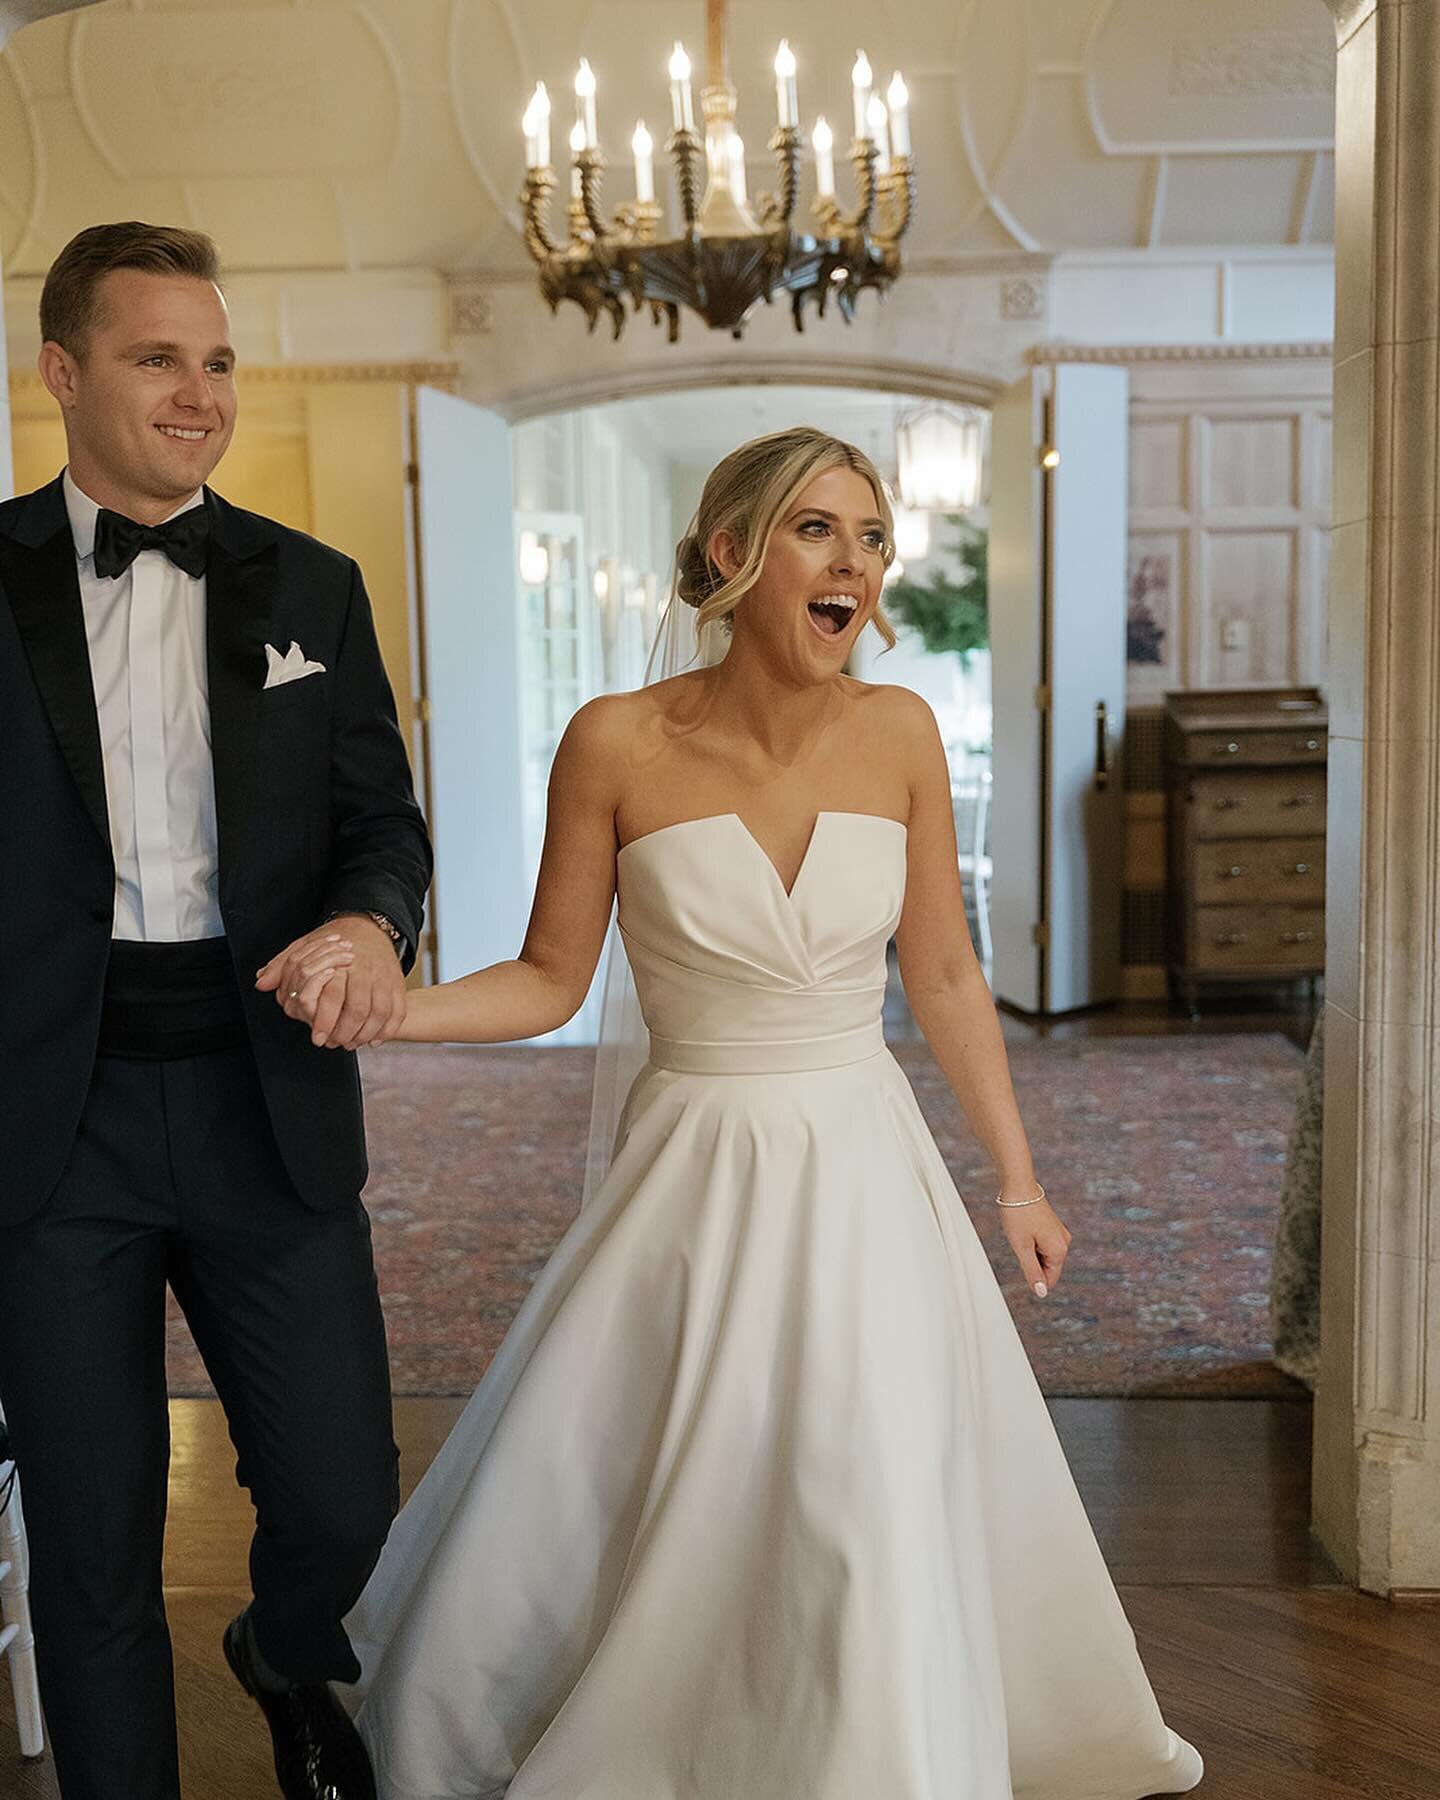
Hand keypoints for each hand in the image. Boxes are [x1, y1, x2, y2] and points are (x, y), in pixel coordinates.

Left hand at [256, 918, 406, 1048]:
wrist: (369, 927)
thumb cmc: (334, 941)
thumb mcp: (304, 946)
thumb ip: (283, 966)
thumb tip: (262, 982)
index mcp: (343, 961)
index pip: (335, 996)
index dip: (325, 1021)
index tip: (317, 1038)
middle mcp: (367, 970)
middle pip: (359, 1010)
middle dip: (345, 1033)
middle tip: (333, 1043)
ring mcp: (386, 978)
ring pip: (380, 1014)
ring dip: (365, 1035)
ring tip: (350, 1043)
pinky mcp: (398, 985)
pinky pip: (397, 1013)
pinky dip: (387, 1030)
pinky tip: (373, 1039)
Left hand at [997, 1191, 1071, 1298]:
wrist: (1018, 1186)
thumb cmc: (1018, 1214)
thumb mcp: (1022, 1247)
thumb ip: (1032, 1272)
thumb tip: (1041, 1292)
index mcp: (1059, 1250)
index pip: (1049, 1280)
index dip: (1032, 1276)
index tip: (1021, 1257)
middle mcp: (1064, 1242)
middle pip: (1046, 1267)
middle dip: (1031, 1261)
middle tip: (1020, 1241)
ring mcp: (1060, 1233)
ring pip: (1043, 1255)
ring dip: (1030, 1250)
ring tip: (1021, 1232)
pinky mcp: (1053, 1227)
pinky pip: (1042, 1244)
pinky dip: (1031, 1241)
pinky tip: (1023, 1228)